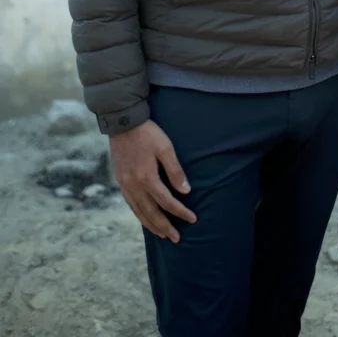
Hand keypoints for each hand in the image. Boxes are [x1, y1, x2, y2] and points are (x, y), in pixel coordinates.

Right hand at [109, 119, 196, 241]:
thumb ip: (175, 170)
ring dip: (151, 225)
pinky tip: (145, 218)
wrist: (123, 124)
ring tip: (162, 234)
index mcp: (147, 178)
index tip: (192, 219)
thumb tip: (186, 191)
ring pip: (139, 212)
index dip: (180, 212)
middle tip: (176, 239)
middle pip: (151, 213)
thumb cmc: (148, 134)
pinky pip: (131, 205)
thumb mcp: (165, 148)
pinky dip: (140, 215)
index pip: (167, 202)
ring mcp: (125, 185)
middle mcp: (134, 186)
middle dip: (165, 227)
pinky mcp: (120, 182)